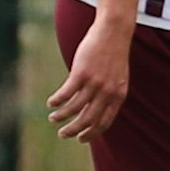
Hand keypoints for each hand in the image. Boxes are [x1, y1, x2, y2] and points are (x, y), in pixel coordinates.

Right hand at [47, 15, 130, 141]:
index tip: (81, 138)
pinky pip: (66, 93)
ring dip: (61, 116)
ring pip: (74, 108)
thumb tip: (95, 109)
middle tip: (63, 134)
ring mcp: (94, 83)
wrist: (113, 32)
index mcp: (118, 96)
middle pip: (87, 120)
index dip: (92, 134)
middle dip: (74, 130)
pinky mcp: (81, 73)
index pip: (104, 123)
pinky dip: (57, 101)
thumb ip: (110, 93)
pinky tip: (51, 103)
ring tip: (53, 118)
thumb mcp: (118, 77)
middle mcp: (107, 92)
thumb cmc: (114, 54)